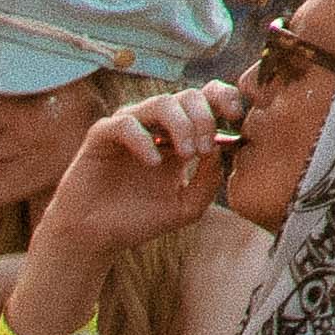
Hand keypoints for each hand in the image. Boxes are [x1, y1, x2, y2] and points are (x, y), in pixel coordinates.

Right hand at [42, 84, 239, 258]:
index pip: (207, 99)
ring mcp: (129, 126)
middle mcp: (155, 125)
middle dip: (204, 118)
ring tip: (186, 154)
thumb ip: (210, 179)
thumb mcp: (187, 205)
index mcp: (179, 134)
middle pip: (188, 96)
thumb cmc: (140, 220)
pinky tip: (153, 162)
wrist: (96, 238)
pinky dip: (144, 138)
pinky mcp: (101, 135)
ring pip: (161, 102)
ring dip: (181, 125)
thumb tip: (222, 147)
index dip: (225, 98)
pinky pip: (125, 123)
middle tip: (202, 150)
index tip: (237, 117)